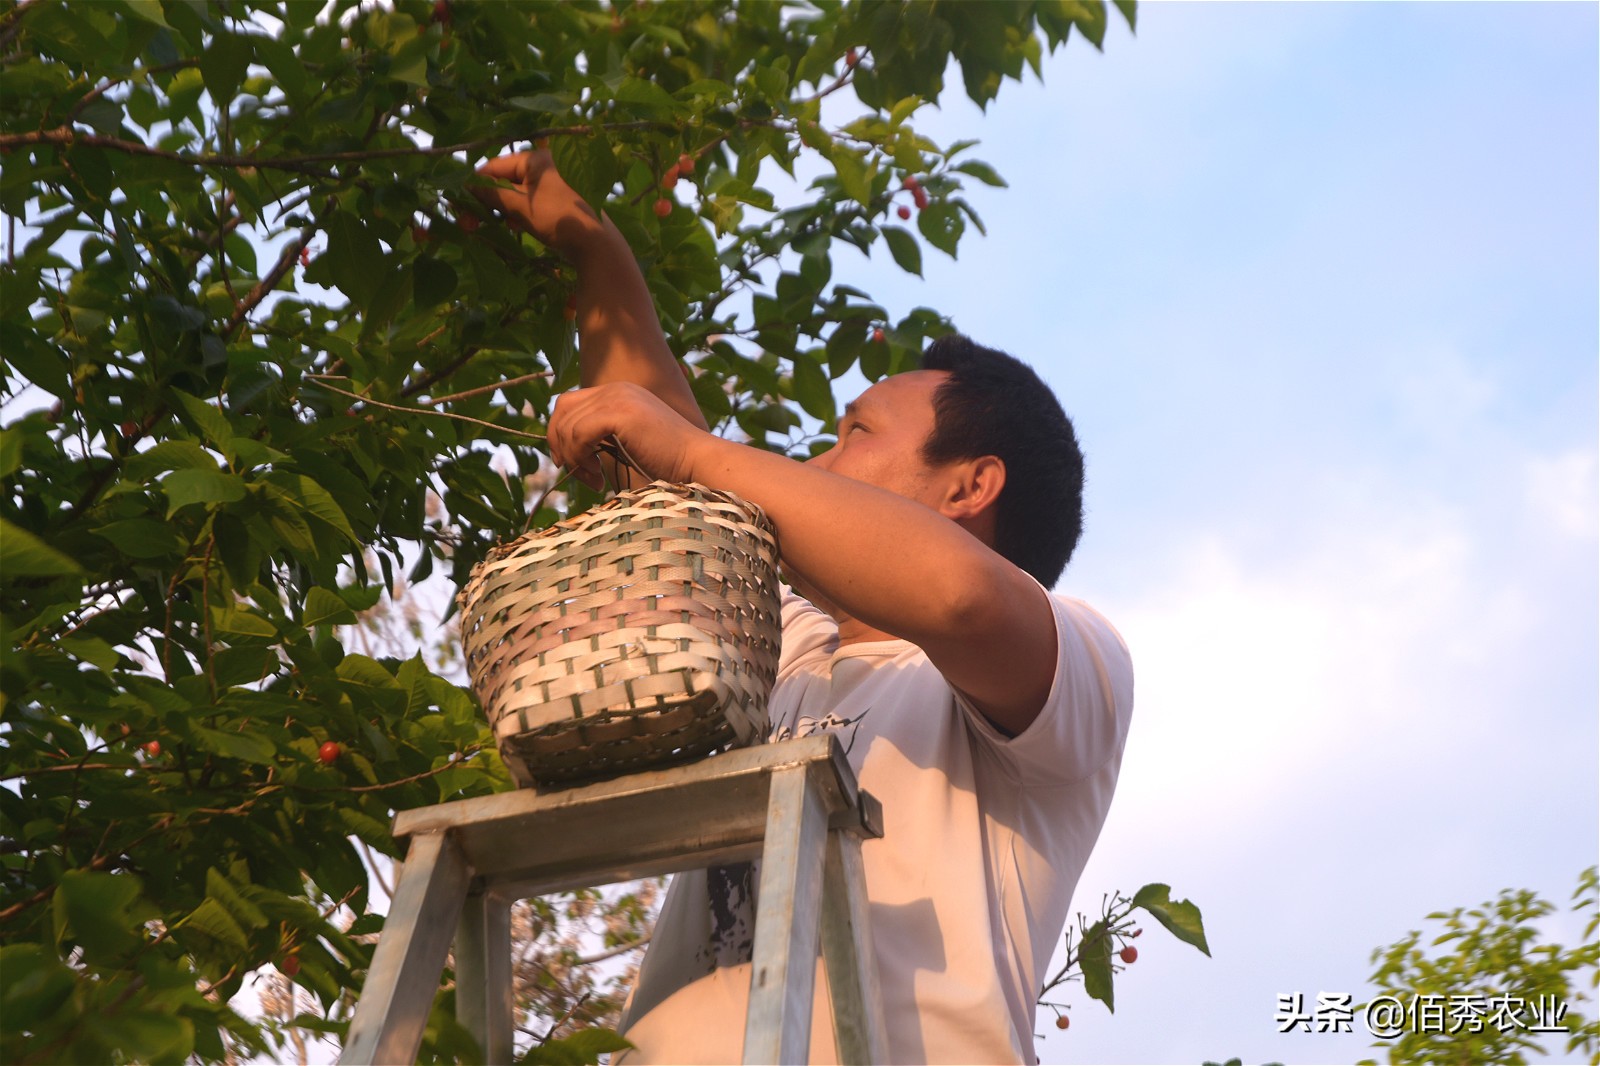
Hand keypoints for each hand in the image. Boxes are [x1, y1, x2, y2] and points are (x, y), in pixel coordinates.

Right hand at [470, 149, 601, 257]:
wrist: (597, 245)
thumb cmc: (558, 218)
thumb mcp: (520, 207)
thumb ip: (492, 195)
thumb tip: (466, 187)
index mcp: (536, 159)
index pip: (495, 166)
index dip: (475, 184)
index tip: (459, 202)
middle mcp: (545, 166)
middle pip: (505, 180)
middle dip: (486, 201)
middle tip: (468, 223)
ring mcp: (553, 184)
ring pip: (516, 194)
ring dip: (500, 209)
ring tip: (487, 226)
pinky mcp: (557, 202)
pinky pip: (530, 203)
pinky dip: (518, 213)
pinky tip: (513, 227)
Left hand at [546, 382, 702, 488]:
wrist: (696, 461)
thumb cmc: (665, 461)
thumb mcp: (625, 442)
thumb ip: (598, 436)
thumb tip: (562, 450)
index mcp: (617, 392)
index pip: (569, 404)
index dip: (560, 434)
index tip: (571, 464)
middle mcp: (614, 388)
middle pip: (562, 409)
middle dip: (561, 445)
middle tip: (577, 473)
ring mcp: (617, 397)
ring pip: (568, 426)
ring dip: (574, 459)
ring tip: (595, 480)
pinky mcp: (619, 413)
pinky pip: (578, 434)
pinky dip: (580, 458)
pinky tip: (598, 477)